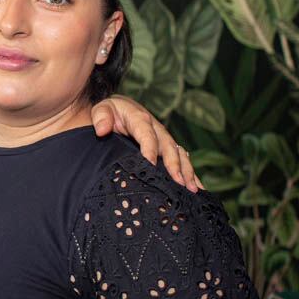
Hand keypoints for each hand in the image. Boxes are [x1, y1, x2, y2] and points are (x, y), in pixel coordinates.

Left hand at [89, 95, 203, 191]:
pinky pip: (182, 160)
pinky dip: (190, 173)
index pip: (147, 135)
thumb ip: (101, 117)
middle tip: (179, 183)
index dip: (150, 150)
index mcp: (140, 119)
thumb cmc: (110, 112)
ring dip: (187, 171)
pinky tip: (197, 188)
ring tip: (192, 189)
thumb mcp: (102, 109)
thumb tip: (102, 130)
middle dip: (175, 165)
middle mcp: (156, 128)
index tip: (150, 165)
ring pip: (180, 154)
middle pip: (169, 147)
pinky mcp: (167, 147)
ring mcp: (164, 138)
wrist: (120, 109)